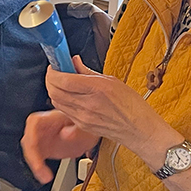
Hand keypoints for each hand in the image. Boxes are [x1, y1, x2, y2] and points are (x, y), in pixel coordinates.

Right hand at [21, 110, 98, 183]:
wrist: (88, 136)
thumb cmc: (87, 128)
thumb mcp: (88, 129)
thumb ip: (78, 130)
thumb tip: (65, 134)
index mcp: (53, 117)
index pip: (34, 122)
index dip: (32, 136)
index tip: (34, 148)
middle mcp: (44, 127)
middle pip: (29, 138)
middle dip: (32, 156)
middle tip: (40, 169)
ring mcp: (42, 138)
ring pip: (29, 150)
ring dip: (35, 164)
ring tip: (45, 177)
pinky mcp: (43, 149)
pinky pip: (35, 158)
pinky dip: (38, 168)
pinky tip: (45, 176)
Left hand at [45, 58, 172, 160]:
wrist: (139, 128)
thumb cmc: (131, 105)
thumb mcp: (111, 80)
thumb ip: (87, 71)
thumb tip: (73, 61)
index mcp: (96, 89)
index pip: (62, 79)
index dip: (53, 71)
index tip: (55, 65)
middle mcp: (87, 104)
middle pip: (54, 91)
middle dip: (51, 79)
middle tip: (57, 72)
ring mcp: (83, 117)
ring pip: (55, 101)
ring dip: (54, 90)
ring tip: (63, 83)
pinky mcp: (81, 125)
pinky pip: (63, 110)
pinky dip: (61, 100)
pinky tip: (69, 95)